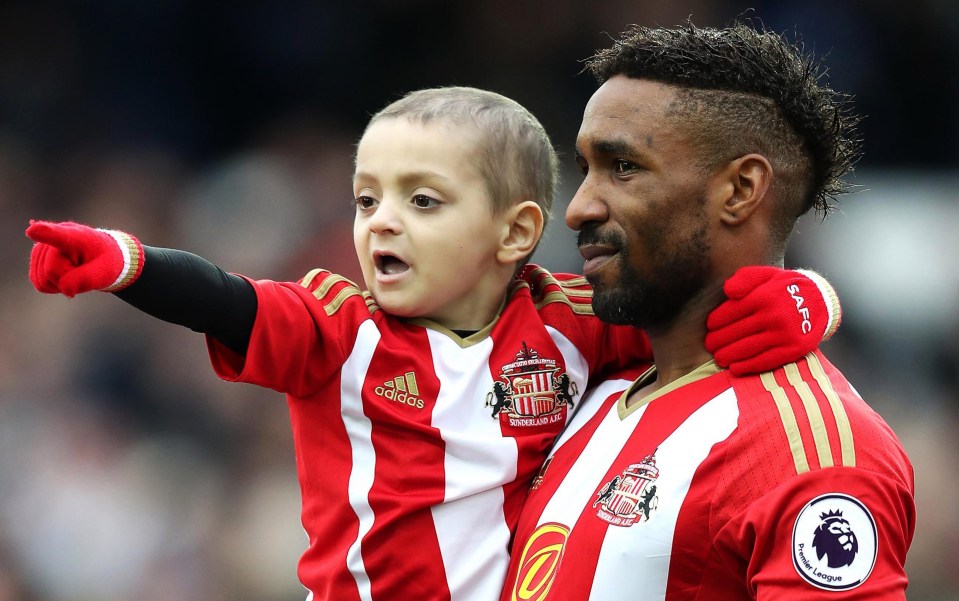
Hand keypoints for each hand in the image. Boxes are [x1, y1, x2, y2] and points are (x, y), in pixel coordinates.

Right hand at [26, 220, 143, 296]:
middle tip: (82, 269)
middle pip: (50, 270)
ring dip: (60, 283)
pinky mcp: (36, 260)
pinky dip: (53, 285)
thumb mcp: (105, 271)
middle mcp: (52, 238)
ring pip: (41, 279)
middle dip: (67, 277)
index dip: (43, 233)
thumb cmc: (106, 260)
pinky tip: (65, 276)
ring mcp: (41, 248)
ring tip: (74, 271)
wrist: (103, 257)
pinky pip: (39, 284)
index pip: (55, 234)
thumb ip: (86, 279)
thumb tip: (64, 288)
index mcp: (74, 236)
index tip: (32, 231)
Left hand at [705, 266, 840, 375]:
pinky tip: (735, 368)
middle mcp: (773, 316)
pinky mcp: (792, 350)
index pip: (731, 312)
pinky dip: (747, 366)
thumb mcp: (766, 274)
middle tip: (710, 345)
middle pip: (736, 332)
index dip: (716, 321)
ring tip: (719, 357)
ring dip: (728, 355)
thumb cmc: (785, 288)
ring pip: (747, 348)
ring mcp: (783, 334)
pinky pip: (765, 361)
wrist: (821, 301)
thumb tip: (727, 290)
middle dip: (718, 340)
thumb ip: (744, 278)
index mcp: (764, 296)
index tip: (709, 326)